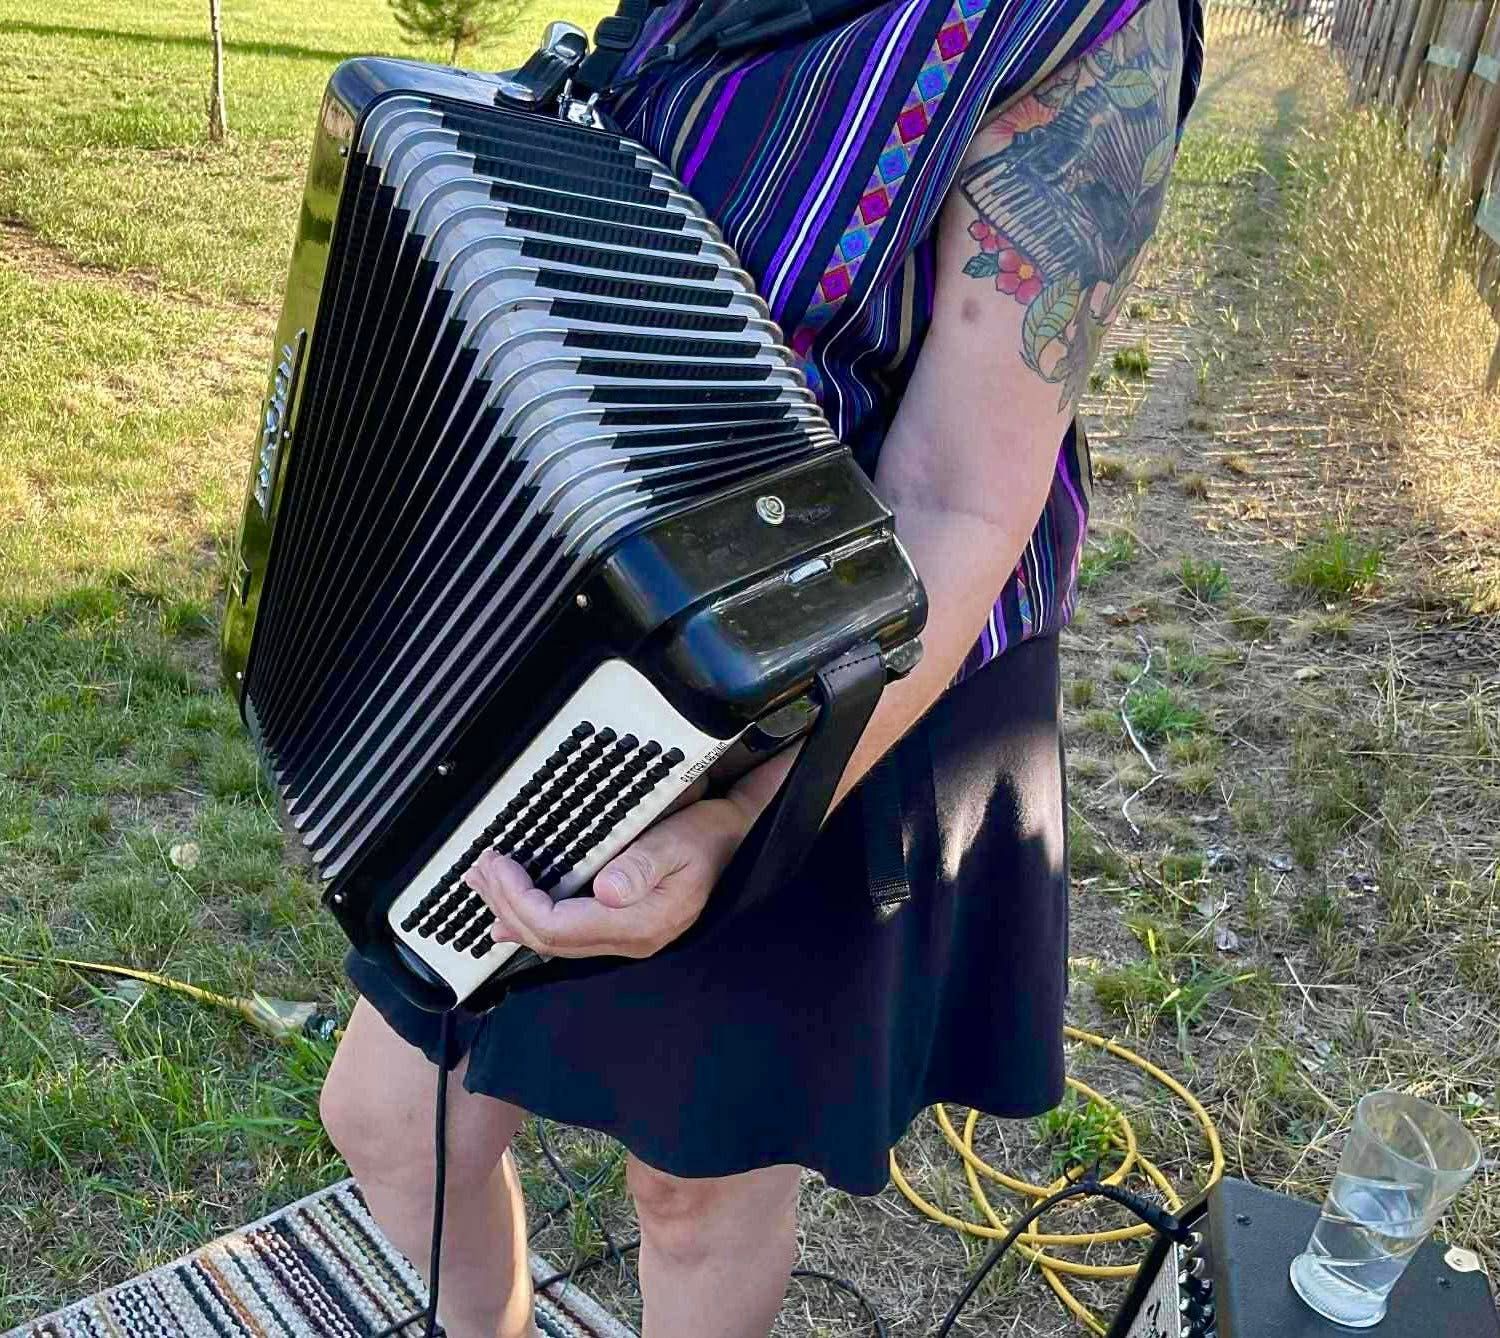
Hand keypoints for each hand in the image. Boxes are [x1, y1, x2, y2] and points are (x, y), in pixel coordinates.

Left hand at [462, 797, 753, 959]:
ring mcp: (622, 936)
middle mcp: (628, 939)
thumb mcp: (681, 842)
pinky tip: (504, 919)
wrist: (734, 839)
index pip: (557, 926)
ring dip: (509, 911)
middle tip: (481, 867)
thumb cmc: (709, 837)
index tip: (497, 864)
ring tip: (481, 885)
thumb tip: (607, 891)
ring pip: (549, 938)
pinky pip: (563, 933)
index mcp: (639, 923)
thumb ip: (644, 865)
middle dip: (504, 903)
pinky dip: (528, 919)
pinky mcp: (618, 925)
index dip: (517, 900)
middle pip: (545, 937)